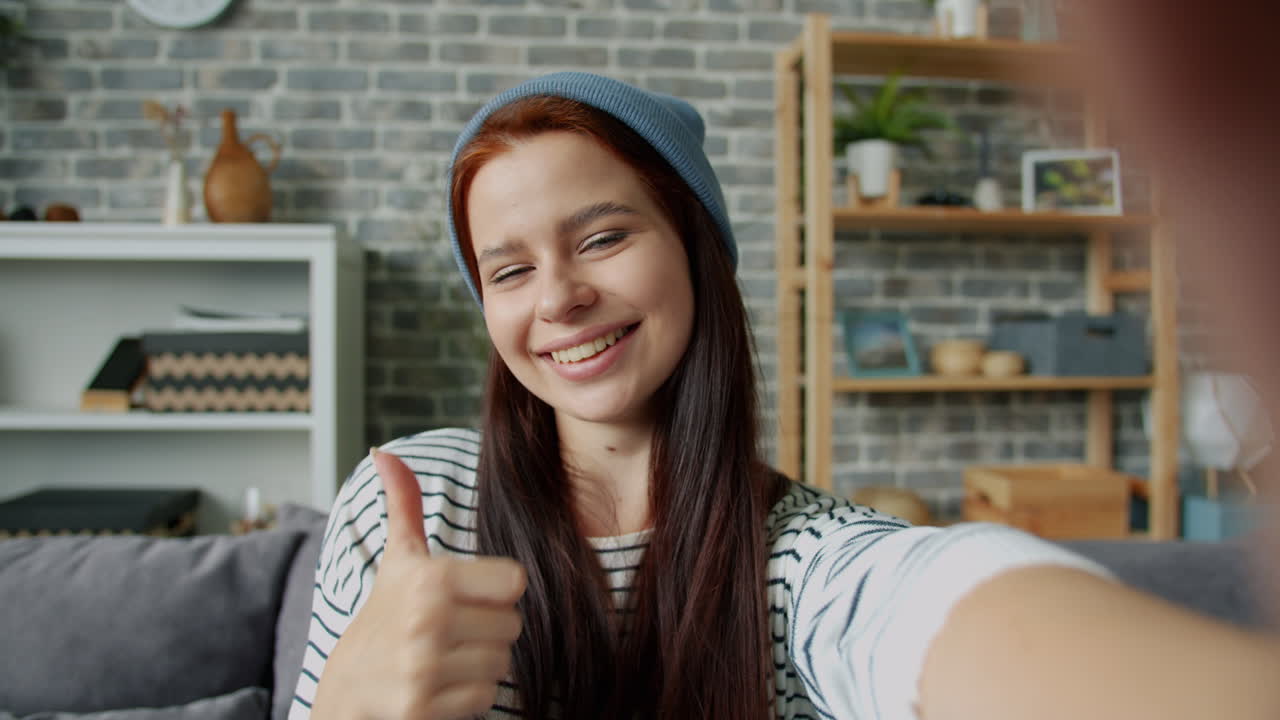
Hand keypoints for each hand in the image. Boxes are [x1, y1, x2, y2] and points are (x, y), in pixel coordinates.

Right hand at [312, 448, 525, 719]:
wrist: (346, 692)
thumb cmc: (384, 618)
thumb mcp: (397, 560)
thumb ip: (403, 504)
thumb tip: (383, 452)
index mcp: (431, 578)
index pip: (515, 582)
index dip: (495, 593)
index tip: (464, 598)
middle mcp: (427, 620)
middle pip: (513, 626)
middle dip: (487, 632)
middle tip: (450, 633)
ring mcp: (423, 667)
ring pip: (502, 664)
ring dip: (479, 665)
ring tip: (443, 659)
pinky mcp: (422, 707)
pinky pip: (483, 698)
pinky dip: (466, 698)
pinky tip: (438, 687)